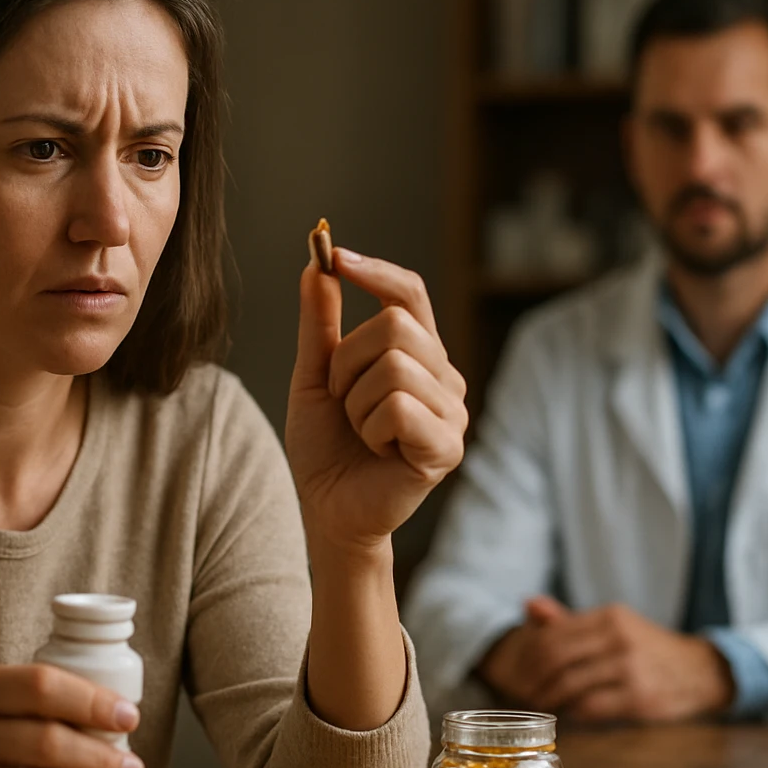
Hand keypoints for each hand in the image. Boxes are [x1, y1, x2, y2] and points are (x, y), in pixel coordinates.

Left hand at [285, 246, 467, 552]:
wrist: (327, 510)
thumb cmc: (327, 447)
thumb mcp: (315, 376)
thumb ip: (320, 323)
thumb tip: (317, 264)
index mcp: (419, 353)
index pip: (409, 292)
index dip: (374, 271)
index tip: (334, 256)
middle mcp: (445, 376)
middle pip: (396, 326)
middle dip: (347, 361)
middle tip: (342, 398)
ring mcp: (452, 412)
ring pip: (394, 367)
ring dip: (355, 401)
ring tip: (360, 429)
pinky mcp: (447, 448)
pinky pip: (399, 408)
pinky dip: (370, 429)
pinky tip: (377, 450)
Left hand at [477, 598, 733, 722]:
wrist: (699, 671)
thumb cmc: (647, 649)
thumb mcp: (613, 626)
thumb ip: (569, 620)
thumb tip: (527, 604)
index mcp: (609, 616)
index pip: (554, 633)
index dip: (529, 656)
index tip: (518, 673)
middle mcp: (619, 637)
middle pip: (556, 657)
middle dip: (533, 679)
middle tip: (522, 695)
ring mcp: (630, 667)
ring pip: (571, 683)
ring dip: (550, 699)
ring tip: (542, 706)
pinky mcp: (640, 697)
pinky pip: (592, 707)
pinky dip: (574, 712)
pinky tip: (570, 713)